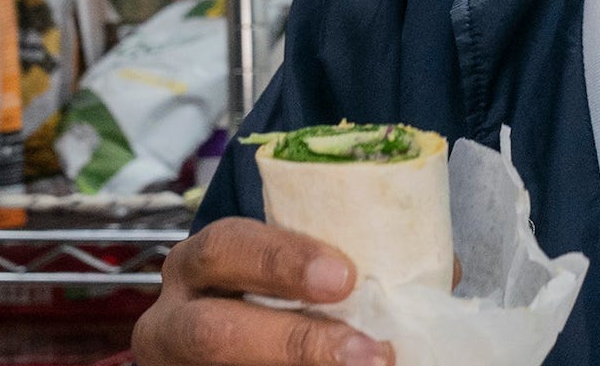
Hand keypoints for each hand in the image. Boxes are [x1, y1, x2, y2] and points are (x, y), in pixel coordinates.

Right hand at [133, 218, 394, 365]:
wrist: (235, 336)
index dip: (282, 260)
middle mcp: (174, 318)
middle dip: (296, 342)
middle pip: (213, 331)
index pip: (226, 247)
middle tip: (369, 352)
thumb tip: (424, 268)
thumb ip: (334, 265)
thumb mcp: (279, 270)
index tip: (344, 275)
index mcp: (197, 265)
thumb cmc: (268, 293)